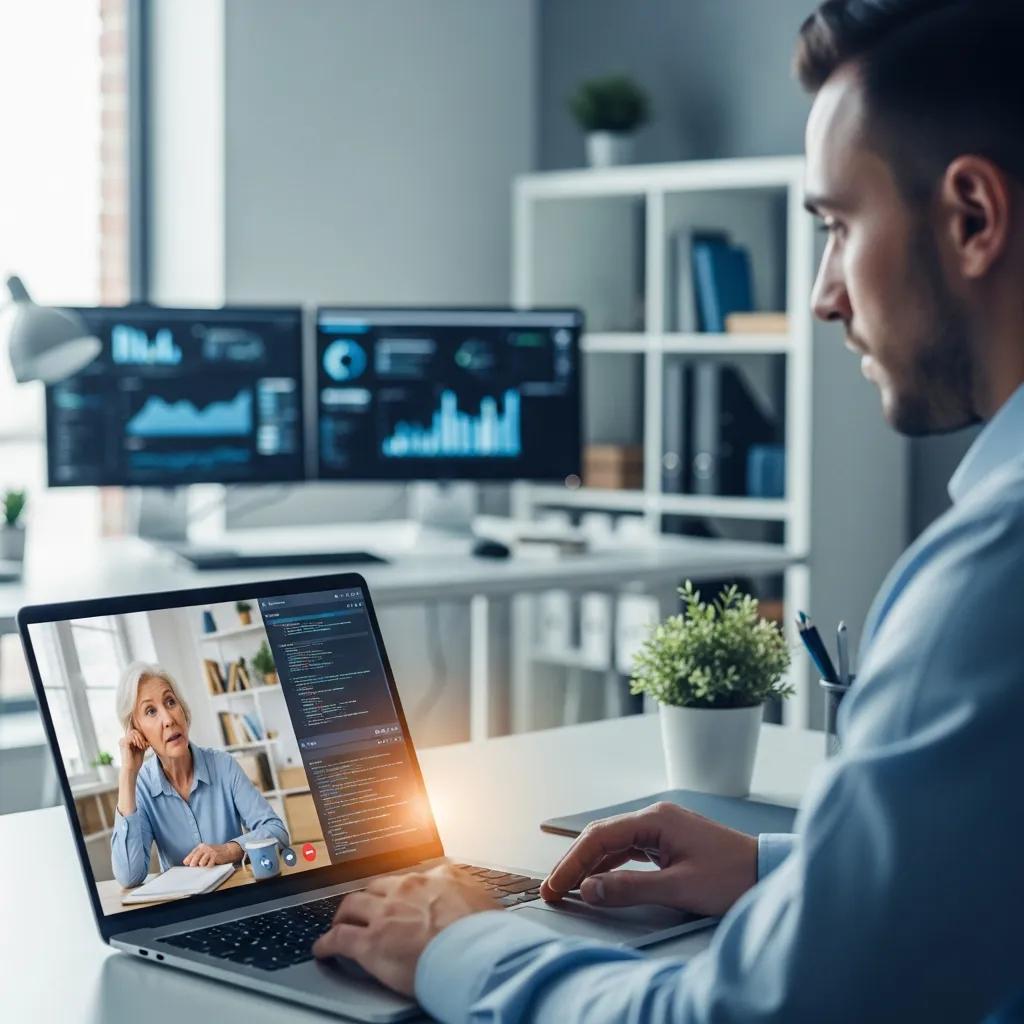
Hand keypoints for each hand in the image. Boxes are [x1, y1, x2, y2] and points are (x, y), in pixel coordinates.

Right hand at [118, 729, 147, 775]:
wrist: (132, 769)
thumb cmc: (136, 760)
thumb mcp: (142, 747)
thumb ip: (143, 740)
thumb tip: (150, 733)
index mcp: (127, 740)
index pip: (135, 730)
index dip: (142, 734)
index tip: (146, 743)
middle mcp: (123, 740)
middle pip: (135, 730)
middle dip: (142, 737)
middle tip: (145, 745)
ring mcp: (122, 741)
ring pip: (134, 732)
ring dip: (141, 739)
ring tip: (142, 747)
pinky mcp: (123, 743)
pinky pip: (132, 736)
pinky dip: (138, 741)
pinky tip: (140, 747)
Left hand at [183, 841, 241, 867]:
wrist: (228, 850)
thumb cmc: (215, 853)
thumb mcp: (205, 852)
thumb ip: (196, 856)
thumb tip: (186, 863)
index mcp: (200, 847)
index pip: (191, 855)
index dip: (188, 861)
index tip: (187, 865)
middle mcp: (204, 848)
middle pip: (194, 859)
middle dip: (194, 865)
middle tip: (196, 866)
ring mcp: (210, 851)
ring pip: (201, 863)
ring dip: (203, 865)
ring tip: (207, 863)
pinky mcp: (215, 856)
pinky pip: (209, 865)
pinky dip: (209, 866)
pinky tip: (212, 863)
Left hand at [312, 865, 497, 995]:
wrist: (474, 953)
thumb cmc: (485, 934)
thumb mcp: (485, 900)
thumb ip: (472, 894)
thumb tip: (477, 901)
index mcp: (437, 878)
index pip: (410, 878)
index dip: (398, 889)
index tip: (396, 895)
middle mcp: (407, 889)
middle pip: (376, 887)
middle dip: (367, 898)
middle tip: (363, 909)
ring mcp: (386, 914)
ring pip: (352, 906)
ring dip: (344, 915)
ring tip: (341, 923)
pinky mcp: (370, 943)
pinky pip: (339, 939)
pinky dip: (327, 944)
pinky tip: (323, 949)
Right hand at [539, 801, 756, 917]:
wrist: (770, 873)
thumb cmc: (732, 878)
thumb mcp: (679, 888)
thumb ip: (630, 888)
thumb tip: (588, 889)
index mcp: (656, 819)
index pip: (600, 837)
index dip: (572, 863)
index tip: (554, 887)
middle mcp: (656, 817)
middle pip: (603, 836)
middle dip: (575, 862)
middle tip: (553, 889)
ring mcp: (664, 828)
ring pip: (615, 843)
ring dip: (591, 864)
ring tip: (569, 887)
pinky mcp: (671, 841)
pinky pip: (630, 850)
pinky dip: (611, 865)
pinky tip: (600, 880)